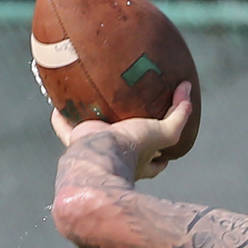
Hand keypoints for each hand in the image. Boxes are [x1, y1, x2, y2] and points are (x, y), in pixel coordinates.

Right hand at [51, 81, 192, 179]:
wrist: (99, 155)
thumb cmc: (133, 148)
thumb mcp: (165, 132)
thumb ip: (179, 114)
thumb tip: (187, 87)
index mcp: (139, 160)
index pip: (156, 159)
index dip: (161, 149)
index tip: (164, 133)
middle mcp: (117, 156)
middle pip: (123, 142)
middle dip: (124, 130)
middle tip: (126, 110)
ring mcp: (95, 149)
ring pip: (93, 133)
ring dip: (91, 120)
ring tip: (92, 101)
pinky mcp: (75, 141)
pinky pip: (65, 126)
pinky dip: (62, 116)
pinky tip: (60, 102)